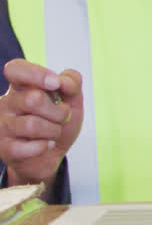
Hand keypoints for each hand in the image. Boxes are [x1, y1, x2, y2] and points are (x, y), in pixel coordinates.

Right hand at [0, 60, 83, 187]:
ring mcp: (2, 125)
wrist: (51, 155)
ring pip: (31, 125)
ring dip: (54, 130)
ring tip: (54, 132)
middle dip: (59, 111)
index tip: (55, 84)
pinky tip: (46, 145)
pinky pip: (27, 147)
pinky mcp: (4, 148)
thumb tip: (63, 81)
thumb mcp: (72, 100)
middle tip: (63, 116)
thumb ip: (72, 83)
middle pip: (33, 99)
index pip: (15, 69)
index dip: (36, 74)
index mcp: (21, 86)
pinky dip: (44, 147)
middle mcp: (7, 103)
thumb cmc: (57, 122)